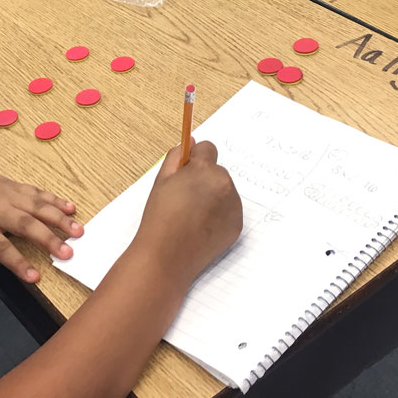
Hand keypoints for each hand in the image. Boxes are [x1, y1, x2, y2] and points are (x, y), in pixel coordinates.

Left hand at [0, 158, 82, 301]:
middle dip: (48, 239)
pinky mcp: (15, 185)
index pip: (0, 248)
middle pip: (25, 225)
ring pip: (37, 206)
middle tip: (69, 253)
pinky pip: (38, 193)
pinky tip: (71, 207)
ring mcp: (8, 195)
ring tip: (79, 231)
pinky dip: (56, 200)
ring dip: (59, 218)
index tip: (36, 277)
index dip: (18, 263)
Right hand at [133, 141, 241, 282]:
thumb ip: (176, 157)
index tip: (184, 173)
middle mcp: (225, 184)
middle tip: (185, 198)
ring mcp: (234, 206)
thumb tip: (190, 142)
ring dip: (213, 196)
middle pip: (217, 171)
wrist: (167, 256)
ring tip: (192, 215)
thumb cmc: (160, 216)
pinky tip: (201, 227)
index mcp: (205, 170)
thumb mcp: (161, 180)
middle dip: (204, 179)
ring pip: (224, 191)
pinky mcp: (238, 225)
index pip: (208, 148)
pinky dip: (219, 214)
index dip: (194, 159)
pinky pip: (229, 210)